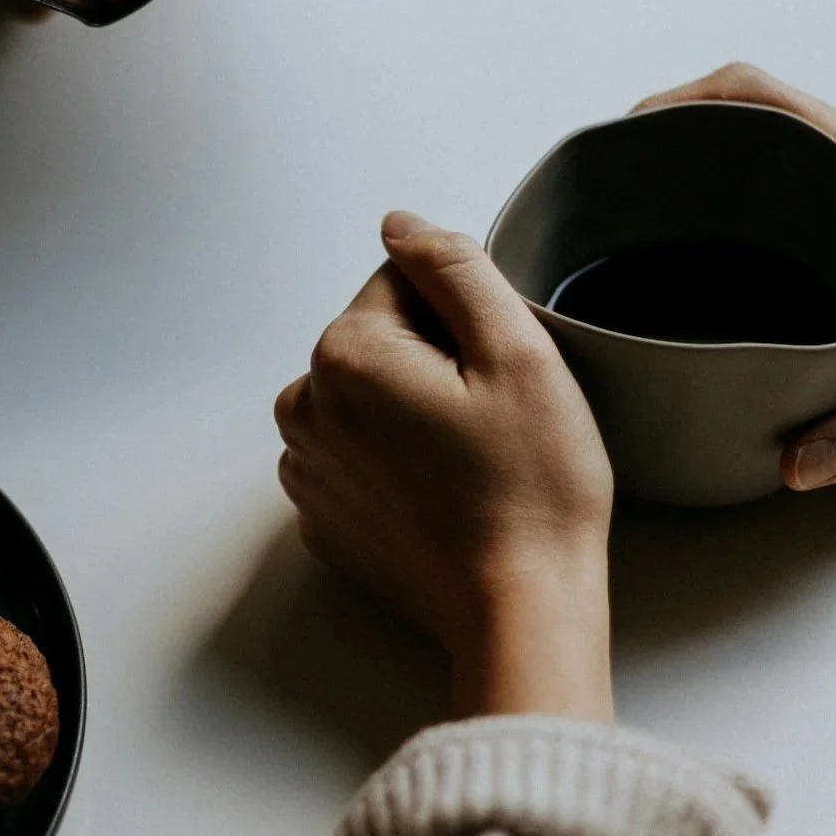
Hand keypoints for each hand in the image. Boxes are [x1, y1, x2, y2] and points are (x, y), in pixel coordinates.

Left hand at [276, 212, 614, 720]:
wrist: (520, 610)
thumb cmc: (531, 488)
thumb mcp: (517, 351)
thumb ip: (453, 267)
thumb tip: (399, 225)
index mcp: (343, 355)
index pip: (404, 283)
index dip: (465, 318)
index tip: (494, 373)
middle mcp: (303, 406)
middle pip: (381, 340)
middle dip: (435, 362)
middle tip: (490, 421)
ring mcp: (305, 468)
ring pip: (370, 397)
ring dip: (413, 410)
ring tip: (470, 461)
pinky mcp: (321, 516)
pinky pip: (360, 454)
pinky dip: (397, 461)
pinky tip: (445, 494)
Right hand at [636, 63, 835, 490]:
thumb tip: (791, 463)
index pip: (750, 94)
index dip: (671, 106)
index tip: (618, 142)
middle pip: (747, 105)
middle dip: (672, 135)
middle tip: (617, 186)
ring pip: (771, 131)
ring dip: (710, 156)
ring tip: (650, 210)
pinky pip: (797, 162)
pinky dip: (746, 180)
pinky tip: (722, 241)